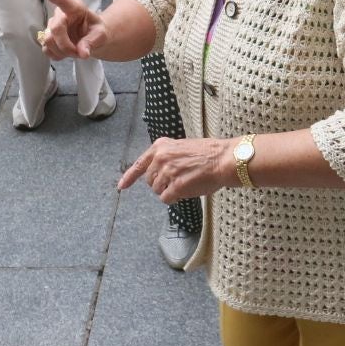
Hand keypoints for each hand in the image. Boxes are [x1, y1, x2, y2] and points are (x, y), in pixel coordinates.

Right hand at [40, 0, 107, 58]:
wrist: (89, 37)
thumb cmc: (95, 31)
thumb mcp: (100, 35)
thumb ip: (92, 42)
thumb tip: (82, 53)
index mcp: (75, 8)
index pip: (65, 2)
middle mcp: (60, 15)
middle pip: (55, 29)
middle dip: (66, 46)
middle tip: (78, 53)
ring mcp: (52, 26)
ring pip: (48, 40)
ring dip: (62, 51)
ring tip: (74, 53)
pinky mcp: (48, 38)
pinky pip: (46, 49)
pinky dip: (57, 55)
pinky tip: (65, 54)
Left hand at [118, 136, 238, 203]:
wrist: (223, 159)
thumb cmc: (207, 154)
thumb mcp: (180, 147)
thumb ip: (165, 157)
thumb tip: (156, 173)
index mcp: (160, 147)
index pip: (139, 164)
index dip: (129, 177)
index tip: (121, 187)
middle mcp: (160, 158)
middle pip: (150, 181)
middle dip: (161, 184)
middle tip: (177, 179)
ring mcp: (167, 172)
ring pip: (158, 191)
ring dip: (169, 191)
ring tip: (185, 182)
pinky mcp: (176, 186)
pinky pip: (166, 199)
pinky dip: (174, 198)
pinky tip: (185, 191)